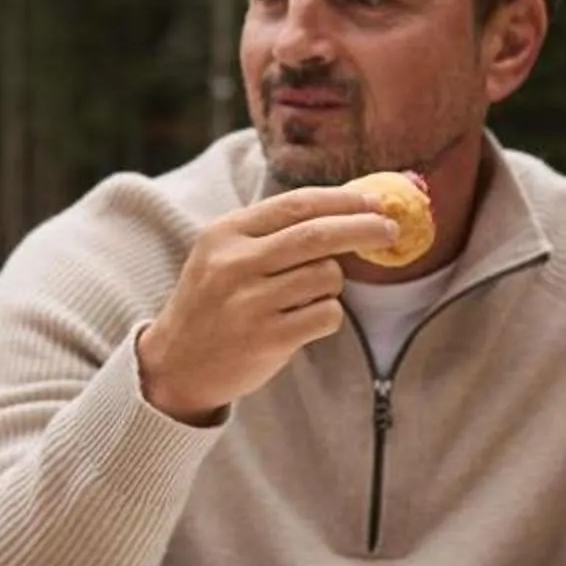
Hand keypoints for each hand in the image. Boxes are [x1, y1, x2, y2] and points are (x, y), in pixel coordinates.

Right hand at [131, 187, 401, 422]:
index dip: (342, 200)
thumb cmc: (213, 303)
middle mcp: (234, 264)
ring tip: (307, 296)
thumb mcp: (222, 255)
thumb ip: (272, 232)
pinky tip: (302, 323)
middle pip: (318, 235)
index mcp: (224, 234)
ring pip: (327, 277)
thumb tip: (347, 209)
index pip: (296, 205)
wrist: (175, 365)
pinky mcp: (267, 339)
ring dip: (333, 285)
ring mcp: (249, 303)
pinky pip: (327, 315)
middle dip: (363, 229)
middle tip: (390, 230)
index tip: (374, 202)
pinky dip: (327, 315)